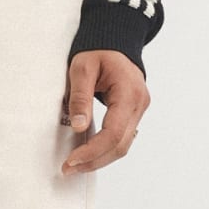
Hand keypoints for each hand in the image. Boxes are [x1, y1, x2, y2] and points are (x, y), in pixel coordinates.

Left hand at [61, 50, 149, 173]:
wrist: (114, 40)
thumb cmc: (98, 51)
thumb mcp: (82, 68)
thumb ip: (80, 98)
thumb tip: (78, 127)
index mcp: (129, 93)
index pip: (113, 132)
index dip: (92, 151)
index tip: (71, 160)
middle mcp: (139, 104)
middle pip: (120, 145)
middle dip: (94, 161)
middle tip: (69, 169)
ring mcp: (139, 110)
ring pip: (123, 145)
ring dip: (100, 158)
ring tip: (76, 165)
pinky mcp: (133, 113)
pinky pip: (122, 137)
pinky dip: (106, 149)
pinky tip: (89, 153)